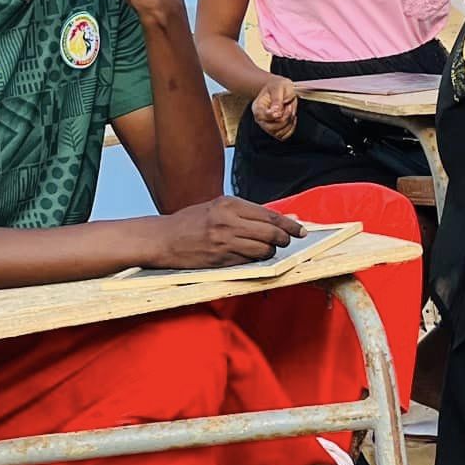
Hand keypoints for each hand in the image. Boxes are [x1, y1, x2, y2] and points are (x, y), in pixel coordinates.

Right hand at [148, 196, 303, 267]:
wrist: (163, 239)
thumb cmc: (192, 222)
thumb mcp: (218, 208)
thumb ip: (248, 213)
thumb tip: (281, 218)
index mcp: (228, 204)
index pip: (268, 214)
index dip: (288, 224)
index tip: (300, 230)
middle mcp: (228, 221)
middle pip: (270, 232)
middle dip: (284, 239)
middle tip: (288, 241)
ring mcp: (224, 241)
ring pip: (263, 249)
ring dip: (270, 251)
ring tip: (268, 249)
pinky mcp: (220, 259)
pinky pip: (249, 261)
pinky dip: (256, 260)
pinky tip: (253, 256)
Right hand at [250, 75, 299, 140]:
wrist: (281, 89)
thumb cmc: (277, 87)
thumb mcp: (278, 87)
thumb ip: (277, 99)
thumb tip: (276, 110)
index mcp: (258, 107)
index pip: (261, 116)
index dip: (272, 115)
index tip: (281, 109)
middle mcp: (261, 118)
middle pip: (270, 128)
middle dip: (284, 118)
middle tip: (289, 107)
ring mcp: (268, 126)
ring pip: (278, 133)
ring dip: (288, 123)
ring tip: (290, 111)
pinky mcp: (276, 130)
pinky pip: (283, 136)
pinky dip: (291, 129)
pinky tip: (292, 118)